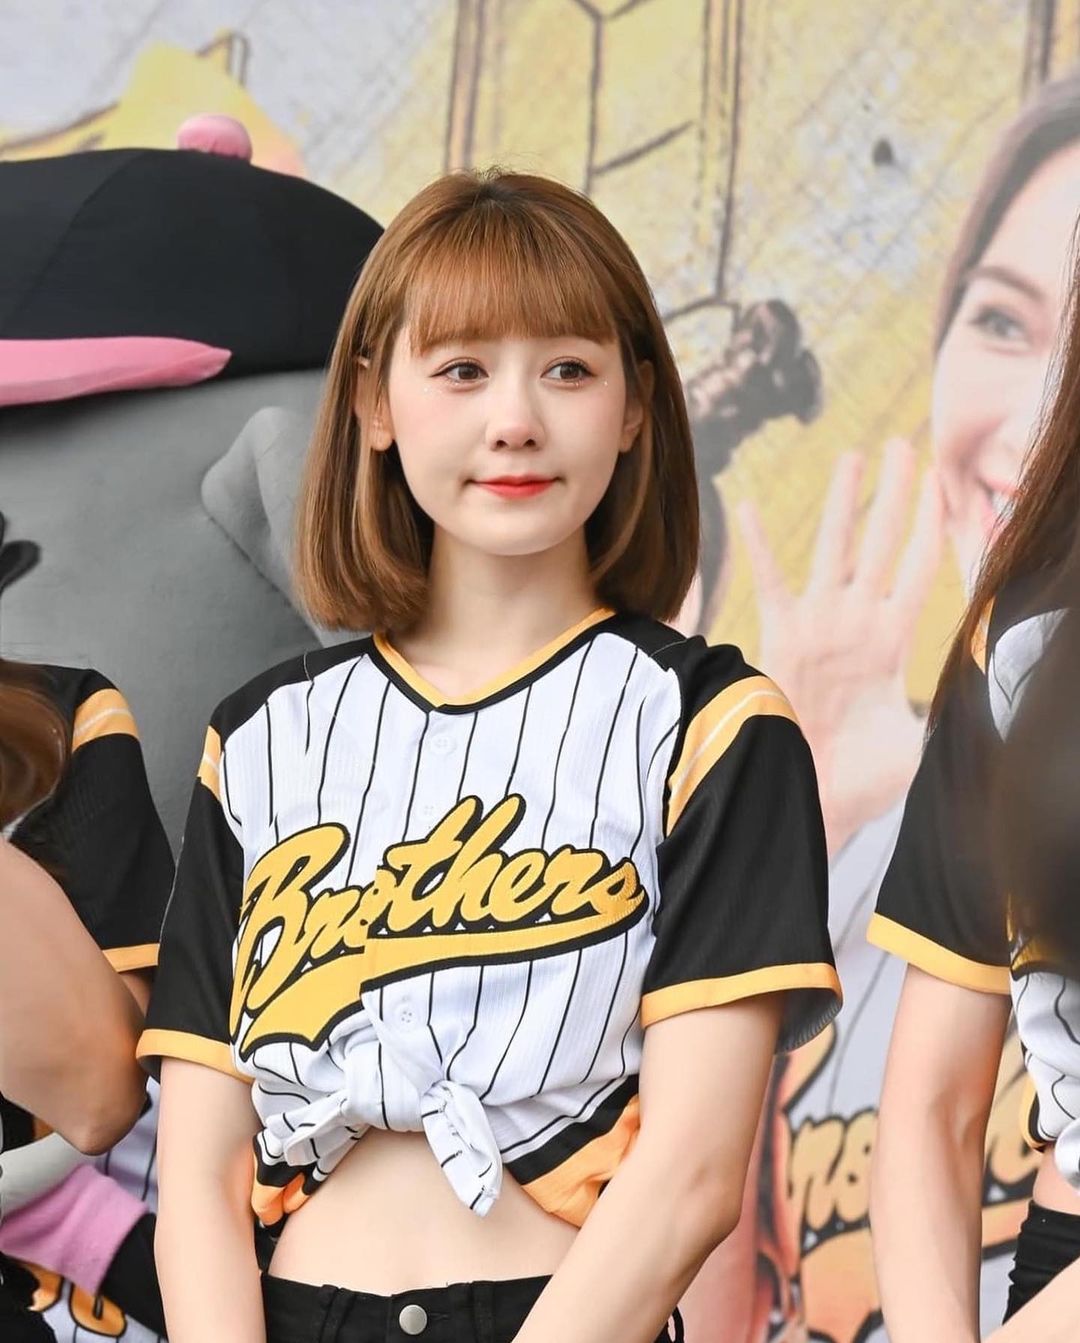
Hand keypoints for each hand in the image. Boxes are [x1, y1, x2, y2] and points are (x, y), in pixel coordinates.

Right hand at [738, 440, 942, 855]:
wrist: (812, 802)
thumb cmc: (863, 781)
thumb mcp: (918, 741)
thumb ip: (939, 702)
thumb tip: (967, 676)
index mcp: (892, 642)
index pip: (919, 569)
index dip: (932, 526)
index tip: (943, 482)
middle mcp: (855, 623)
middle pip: (881, 543)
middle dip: (895, 494)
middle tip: (905, 444)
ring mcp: (817, 627)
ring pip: (834, 550)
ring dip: (844, 503)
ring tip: (854, 455)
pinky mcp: (779, 639)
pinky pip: (769, 584)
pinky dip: (758, 545)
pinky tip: (747, 505)